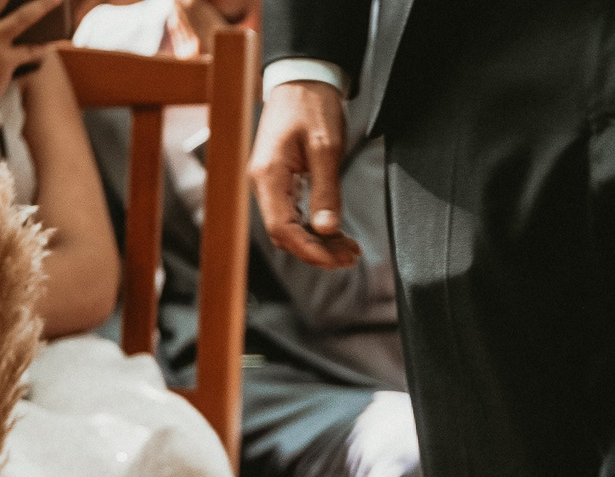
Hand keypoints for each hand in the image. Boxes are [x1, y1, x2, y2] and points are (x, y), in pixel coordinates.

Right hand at [250, 80, 361, 268]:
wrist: (303, 79)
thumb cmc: (312, 106)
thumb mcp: (326, 148)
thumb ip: (326, 190)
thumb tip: (326, 229)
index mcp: (268, 175)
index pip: (283, 229)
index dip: (310, 251)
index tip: (339, 259)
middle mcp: (262, 182)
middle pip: (284, 234)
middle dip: (317, 251)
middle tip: (351, 256)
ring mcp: (269, 182)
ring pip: (290, 227)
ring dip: (318, 243)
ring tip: (349, 248)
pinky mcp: (280, 181)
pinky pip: (293, 214)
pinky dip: (314, 228)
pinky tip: (336, 233)